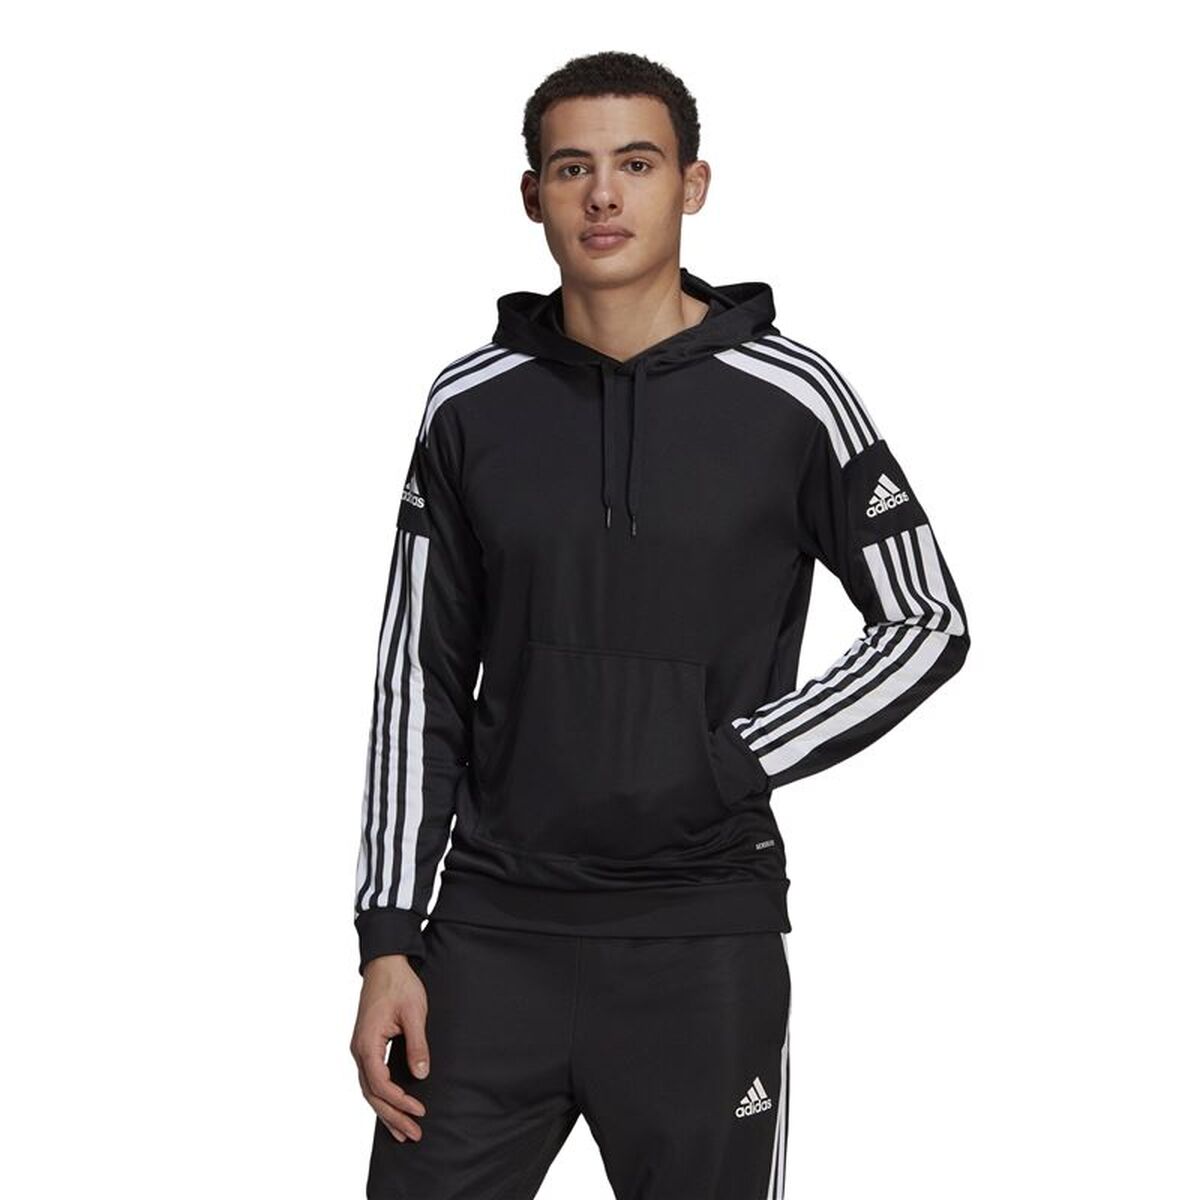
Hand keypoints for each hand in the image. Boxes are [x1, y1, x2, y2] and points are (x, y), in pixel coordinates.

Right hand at [350, 954, 429, 1141]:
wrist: (385, 964)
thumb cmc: (399, 985)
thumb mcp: (414, 1012)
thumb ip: (417, 1044)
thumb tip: (421, 1075)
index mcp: (367, 1044)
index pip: (380, 1084)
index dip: (400, 1101)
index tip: (420, 1111)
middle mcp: (359, 1051)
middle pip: (372, 1094)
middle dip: (392, 1116)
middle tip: (413, 1135)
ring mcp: (361, 1050)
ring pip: (369, 1090)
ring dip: (386, 1112)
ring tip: (403, 1133)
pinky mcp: (367, 1047)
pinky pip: (371, 1079)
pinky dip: (382, 1097)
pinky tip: (393, 1108)